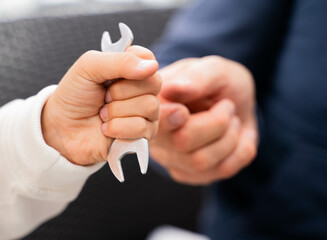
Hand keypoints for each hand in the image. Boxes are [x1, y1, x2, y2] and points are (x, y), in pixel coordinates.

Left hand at [42, 46, 160, 165]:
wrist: (61, 128)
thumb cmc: (75, 96)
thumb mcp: (89, 67)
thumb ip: (120, 61)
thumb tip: (152, 66)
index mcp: (131, 69)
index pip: (148, 59)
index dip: (131, 65)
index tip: (110, 75)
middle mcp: (143, 90)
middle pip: (153, 82)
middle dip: (121, 91)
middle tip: (104, 96)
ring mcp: (146, 113)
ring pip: (149, 106)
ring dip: (117, 111)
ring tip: (102, 114)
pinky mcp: (143, 135)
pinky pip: (142, 127)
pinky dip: (117, 128)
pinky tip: (106, 129)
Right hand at [150, 56, 256, 184]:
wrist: (236, 103)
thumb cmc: (219, 84)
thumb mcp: (215, 70)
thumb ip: (196, 78)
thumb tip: (172, 90)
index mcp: (153, 105)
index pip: (153, 119)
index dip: (171, 117)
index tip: (186, 109)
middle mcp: (156, 135)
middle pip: (182, 141)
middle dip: (218, 122)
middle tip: (227, 106)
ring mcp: (170, 158)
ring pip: (201, 161)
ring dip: (230, 136)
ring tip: (232, 120)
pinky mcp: (189, 173)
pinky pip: (221, 170)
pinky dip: (240, 150)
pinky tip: (236, 137)